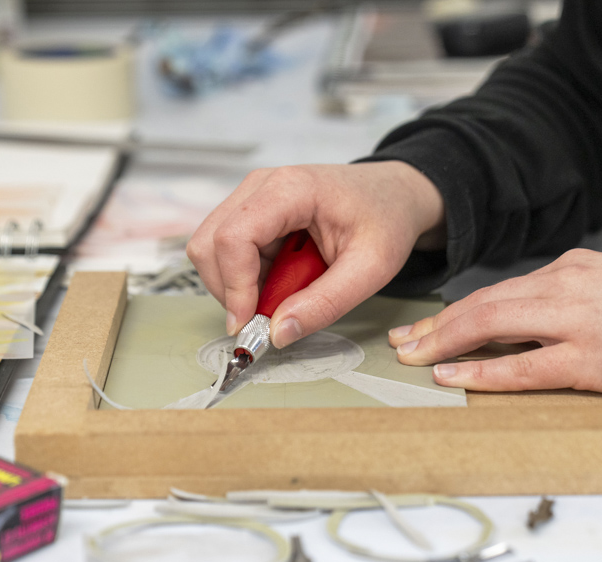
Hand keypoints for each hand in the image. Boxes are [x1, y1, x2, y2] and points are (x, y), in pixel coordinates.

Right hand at [186, 162, 444, 346]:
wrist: (392, 194)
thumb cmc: (386, 219)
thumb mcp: (371, 269)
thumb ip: (325, 304)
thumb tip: (278, 333)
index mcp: (290, 189)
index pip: (234, 237)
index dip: (234, 286)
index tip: (248, 324)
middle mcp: (259, 187)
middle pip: (209, 245)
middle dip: (229, 291)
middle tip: (266, 317)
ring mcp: (250, 198)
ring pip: (211, 251)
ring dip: (236, 286)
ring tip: (282, 295)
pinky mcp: (249, 214)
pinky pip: (225, 253)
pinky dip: (243, 279)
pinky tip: (279, 282)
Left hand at [390, 249, 601, 392]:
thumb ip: (561, 300)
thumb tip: (519, 326)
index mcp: (568, 269)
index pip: (495, 291)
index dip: (453, 313)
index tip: (423, 328)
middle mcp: (565, 286)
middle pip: (482, 304)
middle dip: (436, 326)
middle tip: (403, 345)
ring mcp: (575, 321)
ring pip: (492, 324)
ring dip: (445, 343)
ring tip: (414, 359)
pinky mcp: (589, 358)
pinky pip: (524, 366)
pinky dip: (482, 371)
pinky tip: (452, 375)